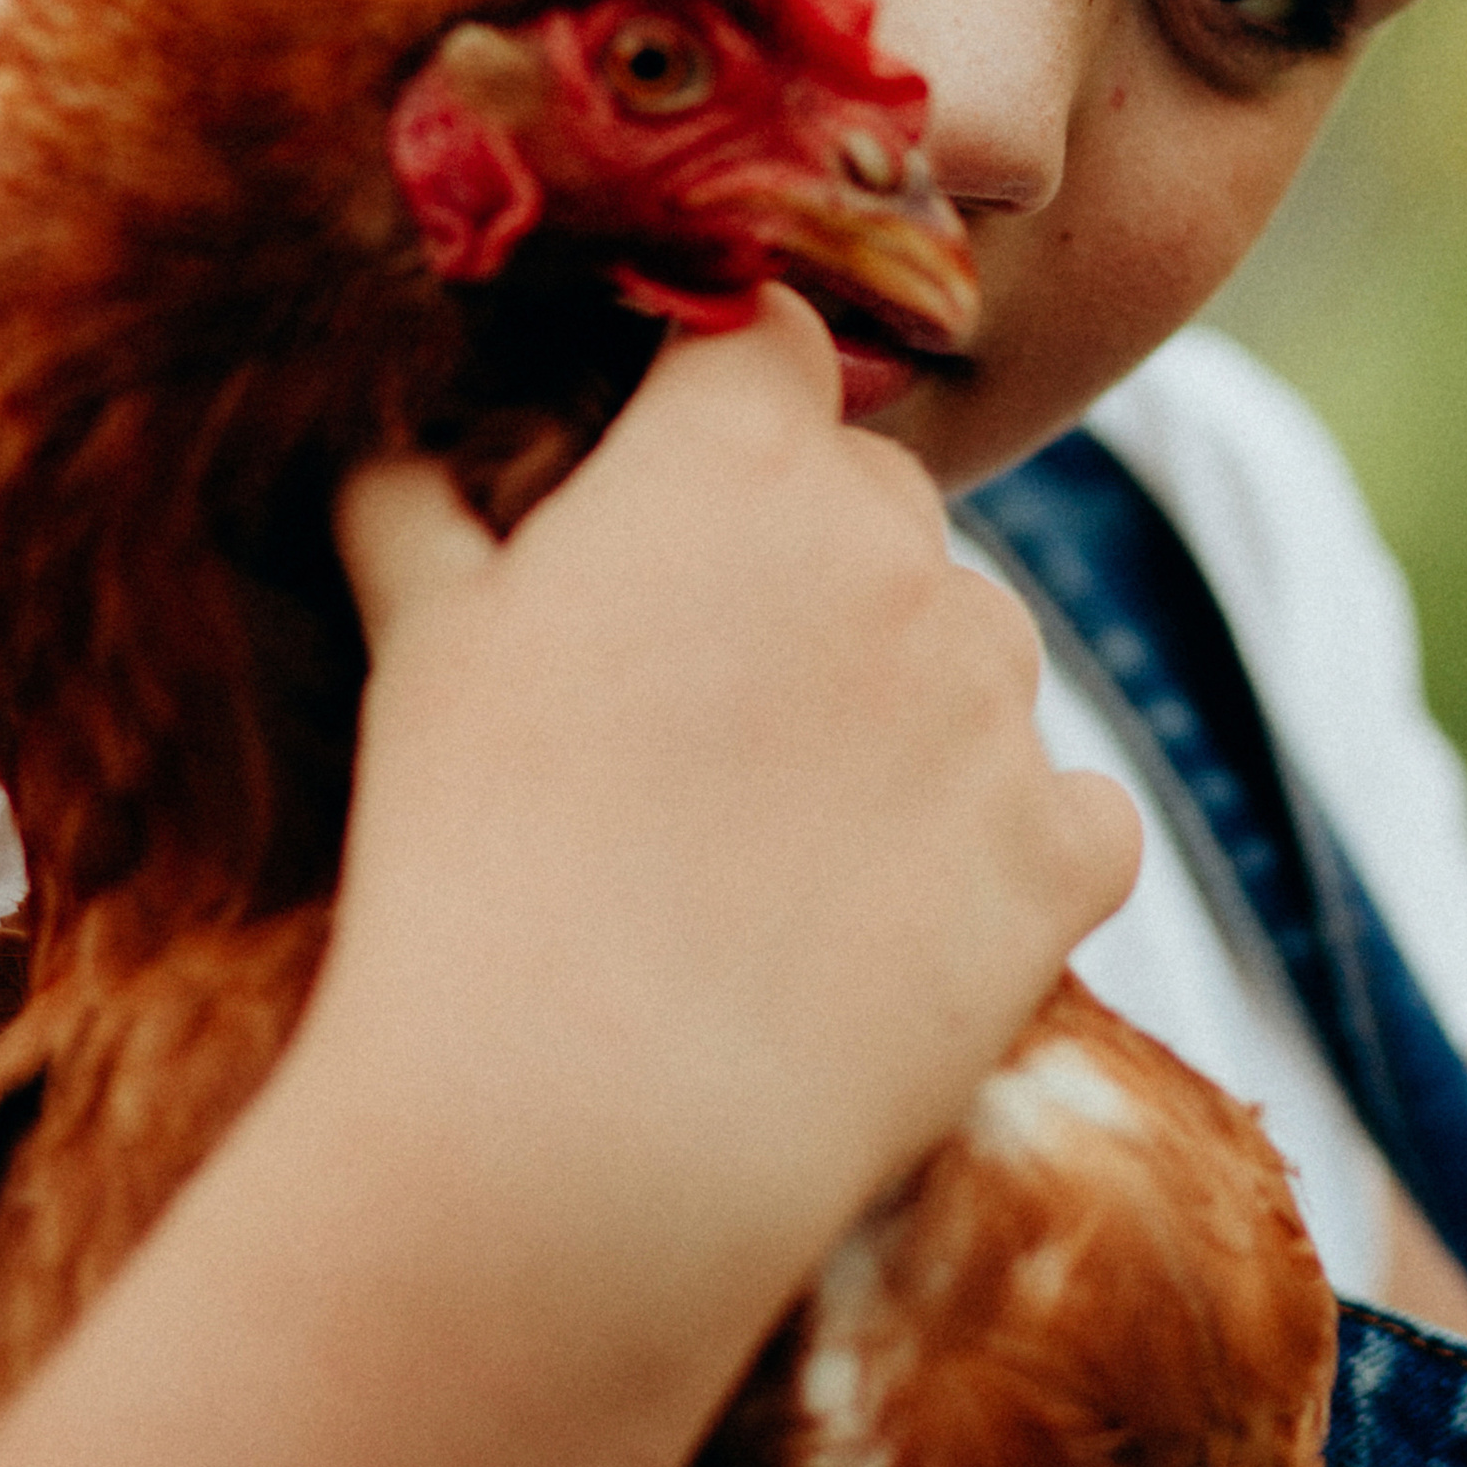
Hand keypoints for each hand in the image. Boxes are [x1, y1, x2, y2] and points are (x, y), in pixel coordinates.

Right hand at [314, 289, 1141, 1338]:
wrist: (577, 1127)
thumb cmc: (470, 864)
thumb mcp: (420, 651)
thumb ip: (421, 512)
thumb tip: (398, 454)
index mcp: (737, 460)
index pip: (770, 339)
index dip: (723, 394)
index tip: (675, 471)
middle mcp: (898, 546)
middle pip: (875, 498)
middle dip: (805, 567)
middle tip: (700, 702)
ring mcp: (999, 699)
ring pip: (975, 650)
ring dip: (909, 705)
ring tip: (778, 842)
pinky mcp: (1063, 851)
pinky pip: (1068, 810)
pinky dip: (1008, 846)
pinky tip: (901, 919)